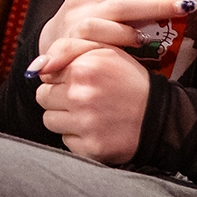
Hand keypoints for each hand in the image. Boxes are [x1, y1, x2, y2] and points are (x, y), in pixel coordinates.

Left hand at [35, 45, 150, 163]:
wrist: (160, 117)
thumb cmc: (130, 81)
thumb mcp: (105, 51)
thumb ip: (69, 49)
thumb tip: (37, 67)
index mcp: (83, 68)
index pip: (46, 76)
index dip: (61, 80)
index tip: (78, 83)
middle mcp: (81, 95)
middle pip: (43, 98)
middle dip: (59, 99)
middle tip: (82, 100)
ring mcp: (85, 123)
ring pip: (50, 121)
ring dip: (65, 119)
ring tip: (88, 115)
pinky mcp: (90, 147)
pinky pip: (65, 142)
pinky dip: (77, 138)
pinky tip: (96, 130)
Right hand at [36, 0, 196, 55]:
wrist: (45, 55)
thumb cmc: (76, 31)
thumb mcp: (92, 8)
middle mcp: (81, 6)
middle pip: (123, 0)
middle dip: (157, 4)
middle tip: (187, 7)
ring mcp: (72, 27)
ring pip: (100, 23)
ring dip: (126, 30)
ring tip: (146, 37)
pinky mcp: (66, 49)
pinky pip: (88, 46)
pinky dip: (106, 47)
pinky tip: (122, 51)